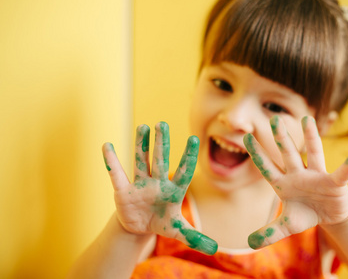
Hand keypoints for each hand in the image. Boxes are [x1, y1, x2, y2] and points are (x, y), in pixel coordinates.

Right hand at [102, 122, 217, 254]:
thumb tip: (215, 249)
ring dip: (140, 145)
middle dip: (161, 143)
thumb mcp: (177, 231)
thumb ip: (194, 237)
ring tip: (142, 127)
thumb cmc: (162, 222)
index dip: (188, 157)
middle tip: (162, 124)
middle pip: (160, 160)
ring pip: (140, 161)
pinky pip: (116, 174)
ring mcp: (140, 184)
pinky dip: (111, 162)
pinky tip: (107, 146)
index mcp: (173, 191)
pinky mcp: (123, 191)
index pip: (183, 171)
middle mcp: (158, 183)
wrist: (141, 226)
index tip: (194, 139)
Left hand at [243, 116, 347, 248]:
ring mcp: (316, 176)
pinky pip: (340, 175)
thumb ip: (270, 232)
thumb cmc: (305, 214)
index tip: (245, 137)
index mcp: (283, 183)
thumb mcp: (287, 225)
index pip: (266, 167)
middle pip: (288, 154)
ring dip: (311, 137)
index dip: (256, 154)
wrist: (329, 215)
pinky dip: (346, 169)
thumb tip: (250, 243)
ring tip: (308, 119)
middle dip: (281, 138)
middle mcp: (298, 175)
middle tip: (274, 119)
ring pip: (312, 153)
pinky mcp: (334, 183)